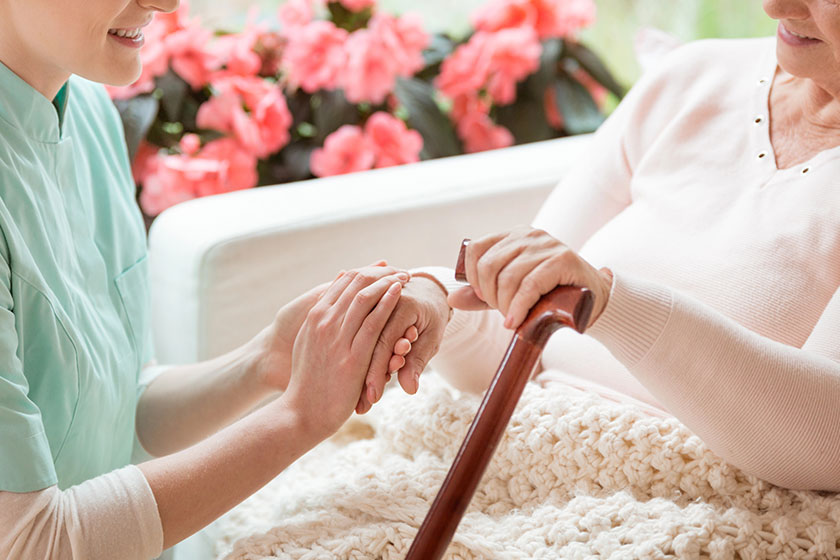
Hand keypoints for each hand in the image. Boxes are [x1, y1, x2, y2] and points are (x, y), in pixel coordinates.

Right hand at [250, 262, 411, 393]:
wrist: (302, 412)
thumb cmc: (309, 382)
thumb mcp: (310, 345)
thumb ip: (321, 323)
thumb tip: (332, 306)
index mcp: (314, 317)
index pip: (343, 281)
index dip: (367, 272)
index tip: (385, 270)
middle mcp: (324, 322)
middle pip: (355, 283)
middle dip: (381, 273)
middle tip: (400, 270)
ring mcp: (336, 338)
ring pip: (365, 298)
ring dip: (388, 283)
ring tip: (405, 277)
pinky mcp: (352, 357)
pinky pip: (374, 322)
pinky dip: (388, 303)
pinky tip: (400, 294)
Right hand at [359, 275, 450, 411]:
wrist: (427, 289)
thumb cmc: (431, 316)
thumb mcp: (430, 339)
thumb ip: (417, 362)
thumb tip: (410, 388)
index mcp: (404, 304)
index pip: (385, 342)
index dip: (379, 371)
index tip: (374, 396)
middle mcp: (384, 300)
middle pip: (368, 344)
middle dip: (366, 378)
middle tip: (363, 404)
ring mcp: (373, 302)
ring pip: (361, 342)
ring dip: (361, 373)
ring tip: (361, 398)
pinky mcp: (366, 309)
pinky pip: (360, 335)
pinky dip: (362, 360)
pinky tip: (360, 382)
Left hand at [448, 227, 611, 329]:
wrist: (592, 301)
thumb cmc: (549, 295)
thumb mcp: (510, 293)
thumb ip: (481, 295)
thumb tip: (452, 298)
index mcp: (513, 236)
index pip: (476, 248)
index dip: (473, 277)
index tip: (483, 297)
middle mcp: (529, 234)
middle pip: (489, 265)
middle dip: (490, 296)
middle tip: (503, 312)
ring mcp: (547, 244)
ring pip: (508, 277)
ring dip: (505, 305)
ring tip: (513, 319)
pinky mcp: (562, 259)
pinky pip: (530, 284)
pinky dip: (519, 307)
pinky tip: (517, 322)